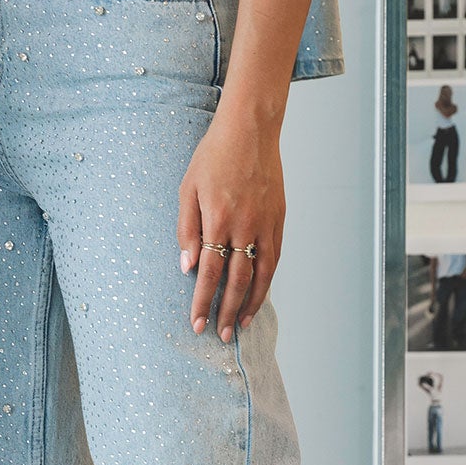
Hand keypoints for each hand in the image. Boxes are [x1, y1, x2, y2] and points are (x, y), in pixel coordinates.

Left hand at [176, 111, 283, 341]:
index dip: (202, 301)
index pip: (209, 271)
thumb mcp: (188, 189)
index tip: (196, 323)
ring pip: (262, 274)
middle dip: (228, 311)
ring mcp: (265, 223)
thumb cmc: (214, 156)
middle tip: (221, 335)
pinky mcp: (279, 219)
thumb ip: (186, 229)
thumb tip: (186, 267)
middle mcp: (245, 225)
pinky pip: (274, 257)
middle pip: (238, 280)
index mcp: (218, 218)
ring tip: (242, 325)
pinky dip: (267, 281)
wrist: (251, 129)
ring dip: (252, 304)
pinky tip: (259, 294)